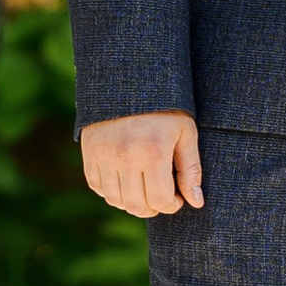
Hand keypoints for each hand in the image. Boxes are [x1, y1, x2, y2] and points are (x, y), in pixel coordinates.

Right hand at [81, 111, 203, 218]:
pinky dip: (111, 191)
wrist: (130, 78)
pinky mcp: (89, 150)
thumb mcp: (185, 132)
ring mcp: (103, 154)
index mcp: (152, 151)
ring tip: (144, 189)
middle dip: (153, 207)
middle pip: (137, 205)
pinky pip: (97, 186)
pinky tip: (125, 181)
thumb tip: (196, 202)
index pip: (160, 200)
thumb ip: (191, 169)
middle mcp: (125, 155)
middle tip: (161, 195)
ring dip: (132, 202)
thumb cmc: (165, 107)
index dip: (172, 204)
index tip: (177, 196)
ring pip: (115, 200)